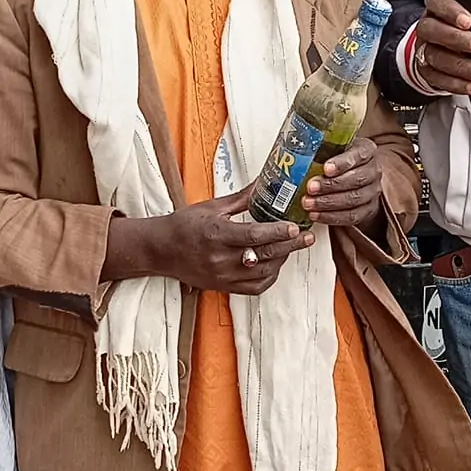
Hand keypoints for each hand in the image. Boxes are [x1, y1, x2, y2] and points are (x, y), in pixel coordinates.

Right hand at [104, 192, 312, 295]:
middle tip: (308, 237)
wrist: (162, 250)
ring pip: (262, 272)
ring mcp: (222, 276)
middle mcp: (220, 258)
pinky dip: (269, 277)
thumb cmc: (185, 225)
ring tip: (293, 247)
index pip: (253, 235)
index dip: (277, 232)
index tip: (295, 227)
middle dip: (289, 246)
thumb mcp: (212, 207)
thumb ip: (242, 199)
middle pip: (263, 255)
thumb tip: (265, 183)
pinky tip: (276, 264)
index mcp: (217, 234)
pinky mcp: (223, 287)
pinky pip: (254, 288)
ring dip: (281, 260)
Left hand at [301, 136, 381, 230]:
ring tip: (308, 203)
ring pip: (353, 199)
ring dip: (328, 203)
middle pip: (356, 179)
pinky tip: (316, 215)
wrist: (355, 179)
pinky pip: (351, 216)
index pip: (359, 155)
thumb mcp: (333, 148)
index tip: (326, 168)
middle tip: (310, 188)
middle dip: (331, 185)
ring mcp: (372, 192)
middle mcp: (373, 170)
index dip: (342, 163)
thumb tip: (292, 148)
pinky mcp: (368, 210)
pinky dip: (332, 217)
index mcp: (366, 150)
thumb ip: (321, 148)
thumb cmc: (339, 160)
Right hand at [413, 0, 470, 95]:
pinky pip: (437, 78)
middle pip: (434, 30)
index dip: (450, 10)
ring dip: (461, 67)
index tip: (468, 21)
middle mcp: (429, 26)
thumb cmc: (466, 29)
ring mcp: (425, 49)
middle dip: (458, 40)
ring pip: (435, 56)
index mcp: (440, 7)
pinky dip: (455, 85)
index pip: (437, 1)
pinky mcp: (427, 71)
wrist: (445, 49)